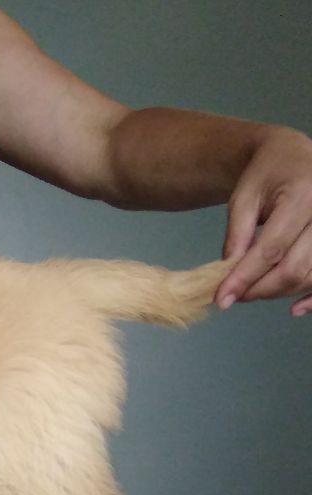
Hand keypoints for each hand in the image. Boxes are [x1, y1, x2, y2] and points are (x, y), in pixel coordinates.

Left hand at [217, 128, 311, 316]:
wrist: (293, 155)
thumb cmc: (266, 173)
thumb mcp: (243, 197)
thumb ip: (237, 235)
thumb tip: (228, 274)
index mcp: (302, 196)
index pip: (271, 249)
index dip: (245, 278)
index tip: (222, 298)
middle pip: (294, 268)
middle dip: (260, 289)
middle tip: (234, 296)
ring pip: (311, 276)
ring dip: (280, 293)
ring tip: (252, 292)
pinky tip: (295, 308)